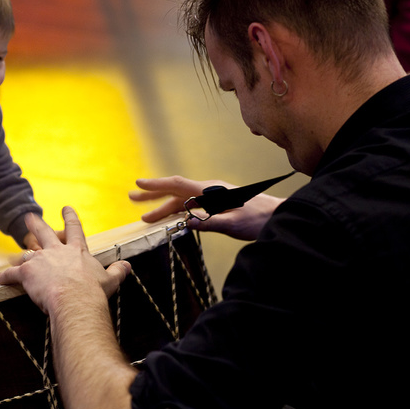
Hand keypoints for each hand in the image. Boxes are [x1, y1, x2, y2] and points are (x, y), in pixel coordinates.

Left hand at [0, 209, 130, 313]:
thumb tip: (127, 265)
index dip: (69, 217)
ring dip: (21, 257)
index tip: (65, 207)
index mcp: (77, 251)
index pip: (74, 229)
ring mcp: (41, 261)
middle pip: (44, 233)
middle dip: (36, 223)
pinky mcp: (27, 273)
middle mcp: (57, 251)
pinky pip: (12, 274)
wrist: (76, 300)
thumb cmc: (93, 292)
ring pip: (27, 255)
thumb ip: (118, 271)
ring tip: (16, 257)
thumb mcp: (110, 280)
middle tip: (29, 216)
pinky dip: (5, 276)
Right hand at [129, 176, 283, 240]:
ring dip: (163, 207)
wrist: (278, 216)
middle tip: (132, 197)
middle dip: (153, 194)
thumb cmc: (259, 219)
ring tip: (145, 217)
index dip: (157, 185)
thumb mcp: (234, 224)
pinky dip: (176, 211)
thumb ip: (210, 223)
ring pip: (182, 200)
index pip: (178, 185)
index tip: (138, 184)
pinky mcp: (216, 205)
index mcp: (211, 192)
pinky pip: (191, 206)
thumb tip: (186, 222)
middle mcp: (209, 191)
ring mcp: (212, 197)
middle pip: (176, 191)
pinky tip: (169, 219)